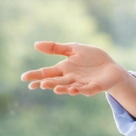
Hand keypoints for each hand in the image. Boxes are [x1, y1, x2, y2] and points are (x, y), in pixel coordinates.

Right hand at [21, 41, 135, 117]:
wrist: (111, 66)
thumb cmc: (92, 58)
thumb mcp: (73, 49)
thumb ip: (56, 48)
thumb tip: (35, 44)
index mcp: (63, 69)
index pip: (46, 73)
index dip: (35, 76)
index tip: (24, 78)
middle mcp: (70, 79)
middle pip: (55, 82)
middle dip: (47, 84)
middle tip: (38, 85)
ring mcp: (81, 84)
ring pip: (69, 88)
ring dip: (61, 89)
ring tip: (53, 88)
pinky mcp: (94, 87)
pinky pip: (86, 89)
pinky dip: (80, 90)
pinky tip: (74, 89)